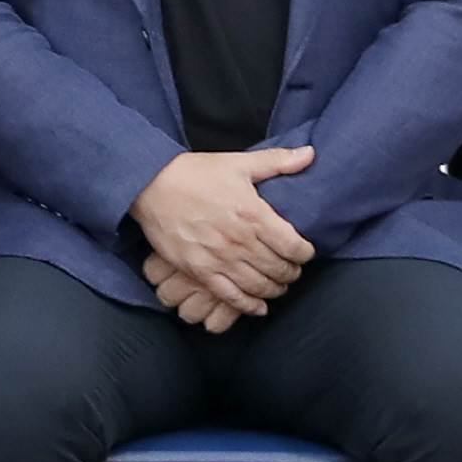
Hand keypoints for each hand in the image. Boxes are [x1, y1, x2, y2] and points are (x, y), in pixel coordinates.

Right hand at [132, 145, 317, 319]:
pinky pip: (230, 296)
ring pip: (259, 286)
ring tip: (278, 286)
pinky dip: (249, 306)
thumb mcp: (238, 162)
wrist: (150, 184)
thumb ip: (277, 161)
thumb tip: (311, 154)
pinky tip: (258, 307)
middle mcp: (239, 240)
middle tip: (293, 270)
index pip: (294, 246)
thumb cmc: (195, 172)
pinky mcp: (199, 270)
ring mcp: (219, 258)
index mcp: (253, 214)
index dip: (306, 253)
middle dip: (292, 273)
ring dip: (275, 290)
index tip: (305, 252)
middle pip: (279, 269)